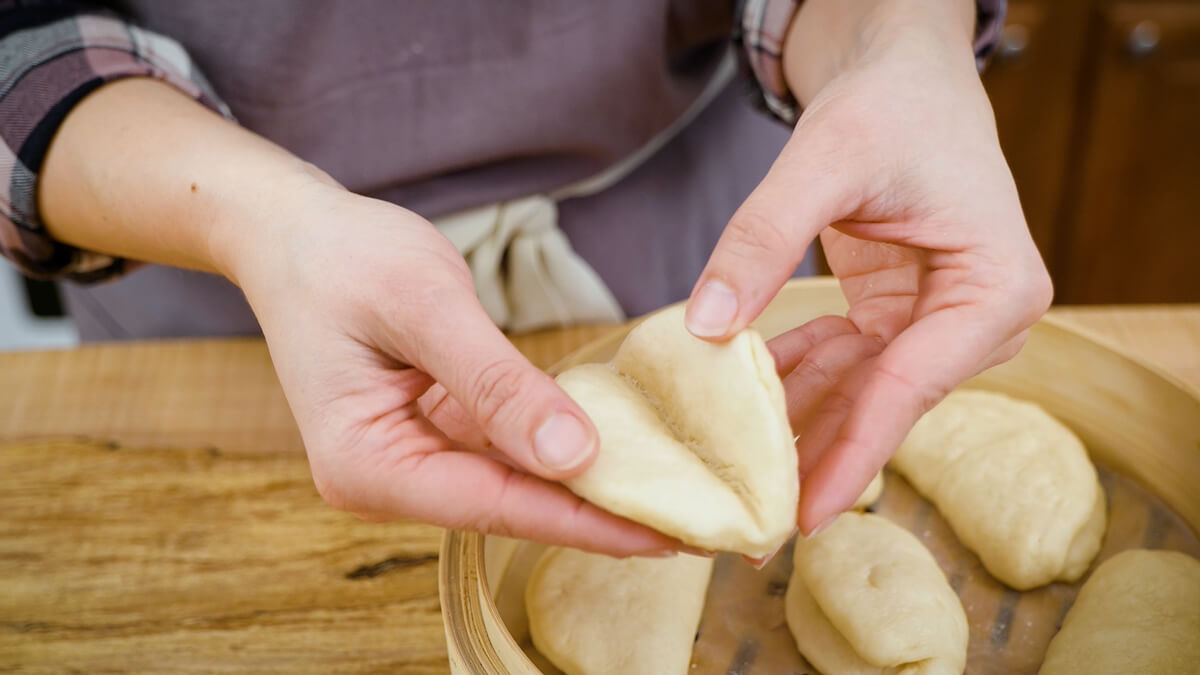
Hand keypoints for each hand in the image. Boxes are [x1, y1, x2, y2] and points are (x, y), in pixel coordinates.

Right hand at [231, 185, 682, 555]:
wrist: (296, 233)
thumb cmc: (344, 258)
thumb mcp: (425, 306)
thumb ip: (496, 383)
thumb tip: (573, 455)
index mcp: (365, 465)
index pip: (496, 505)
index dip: (585, 522)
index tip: (668, 535)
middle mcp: (384, 479)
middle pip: (508, 507)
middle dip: (598, 517)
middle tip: (695, 527)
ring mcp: (407, 459)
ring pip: (513, 485)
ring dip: (587, 489)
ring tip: (676, 499)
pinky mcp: (429, 434)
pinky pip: (504, 451)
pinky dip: (560, 450)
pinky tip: (622, 454)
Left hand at [685, 3, 1052, 534]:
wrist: (902, 69)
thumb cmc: (890, 101)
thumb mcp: (824, 159)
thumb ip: (763, 239)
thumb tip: (705, 326)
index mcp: (995, 288)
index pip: (910, 387)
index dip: (851, 454)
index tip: (801, 516)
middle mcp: (977, 318)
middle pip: (884, 404)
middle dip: (817, 456)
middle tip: (753, 524)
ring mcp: (939, 322)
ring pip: (857, 392)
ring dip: (795, 423)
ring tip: (732, 471)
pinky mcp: (900, 316)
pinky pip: (841, 361)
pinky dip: (790, 376)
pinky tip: (739, 393)